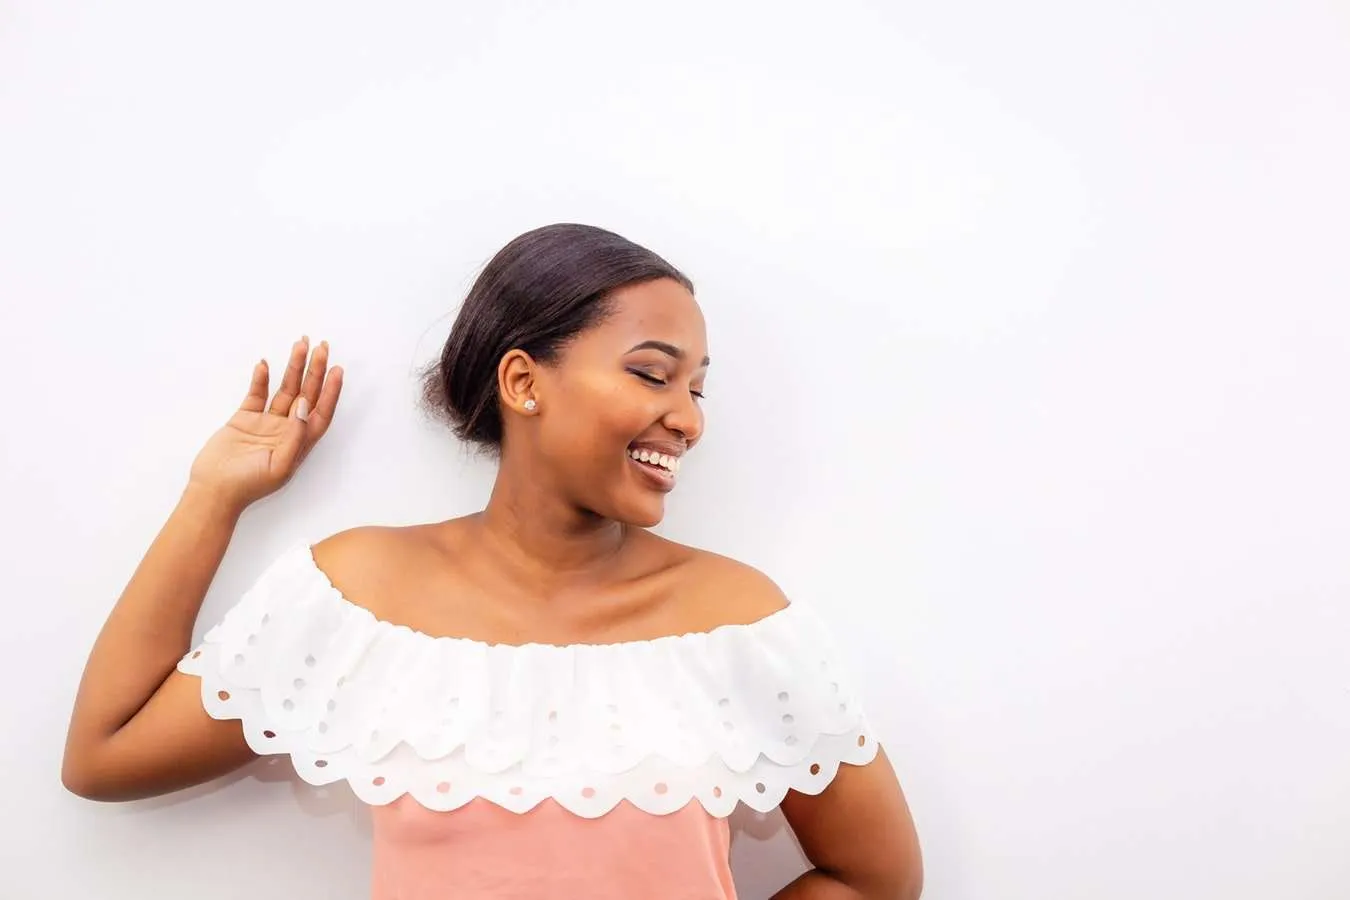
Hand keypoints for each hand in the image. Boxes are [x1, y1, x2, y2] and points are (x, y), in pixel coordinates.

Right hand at [187, 336, 343, 513]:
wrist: (213, 490)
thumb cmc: (248, 486)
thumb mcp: (280, 467)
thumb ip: (296, 437)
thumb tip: (305, 406)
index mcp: (300, 443)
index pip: (321, 412)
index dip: (332, 391)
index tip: (338, 370)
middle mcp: (287, 430)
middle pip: (307, 394)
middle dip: (316, 370)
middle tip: (322, 347)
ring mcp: (267, 423)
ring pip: (285, 389)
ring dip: (293, 368)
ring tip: (300, 345)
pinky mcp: (245, 418)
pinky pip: (257, 394)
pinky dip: (261, 379)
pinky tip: (265, 365)